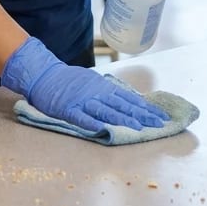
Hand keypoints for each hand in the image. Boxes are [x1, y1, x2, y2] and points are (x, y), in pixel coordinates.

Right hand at [1, 37, 166, 133]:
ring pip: (106, 111)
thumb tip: (131, 102)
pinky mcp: (68, 109)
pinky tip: (104, 129)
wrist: (44, 75)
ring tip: (139, 127)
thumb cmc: (71, 81)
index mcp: (104, 87)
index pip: (129, 99)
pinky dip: (93, 123)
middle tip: (158, 124)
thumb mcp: (93, 82)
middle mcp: (97, 93)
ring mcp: (82, 101)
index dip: (146, 108)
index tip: (161, 116)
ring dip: (123, 119)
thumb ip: (110, 92)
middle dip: (142, 115)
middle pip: (122, 105)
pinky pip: (81, 118)